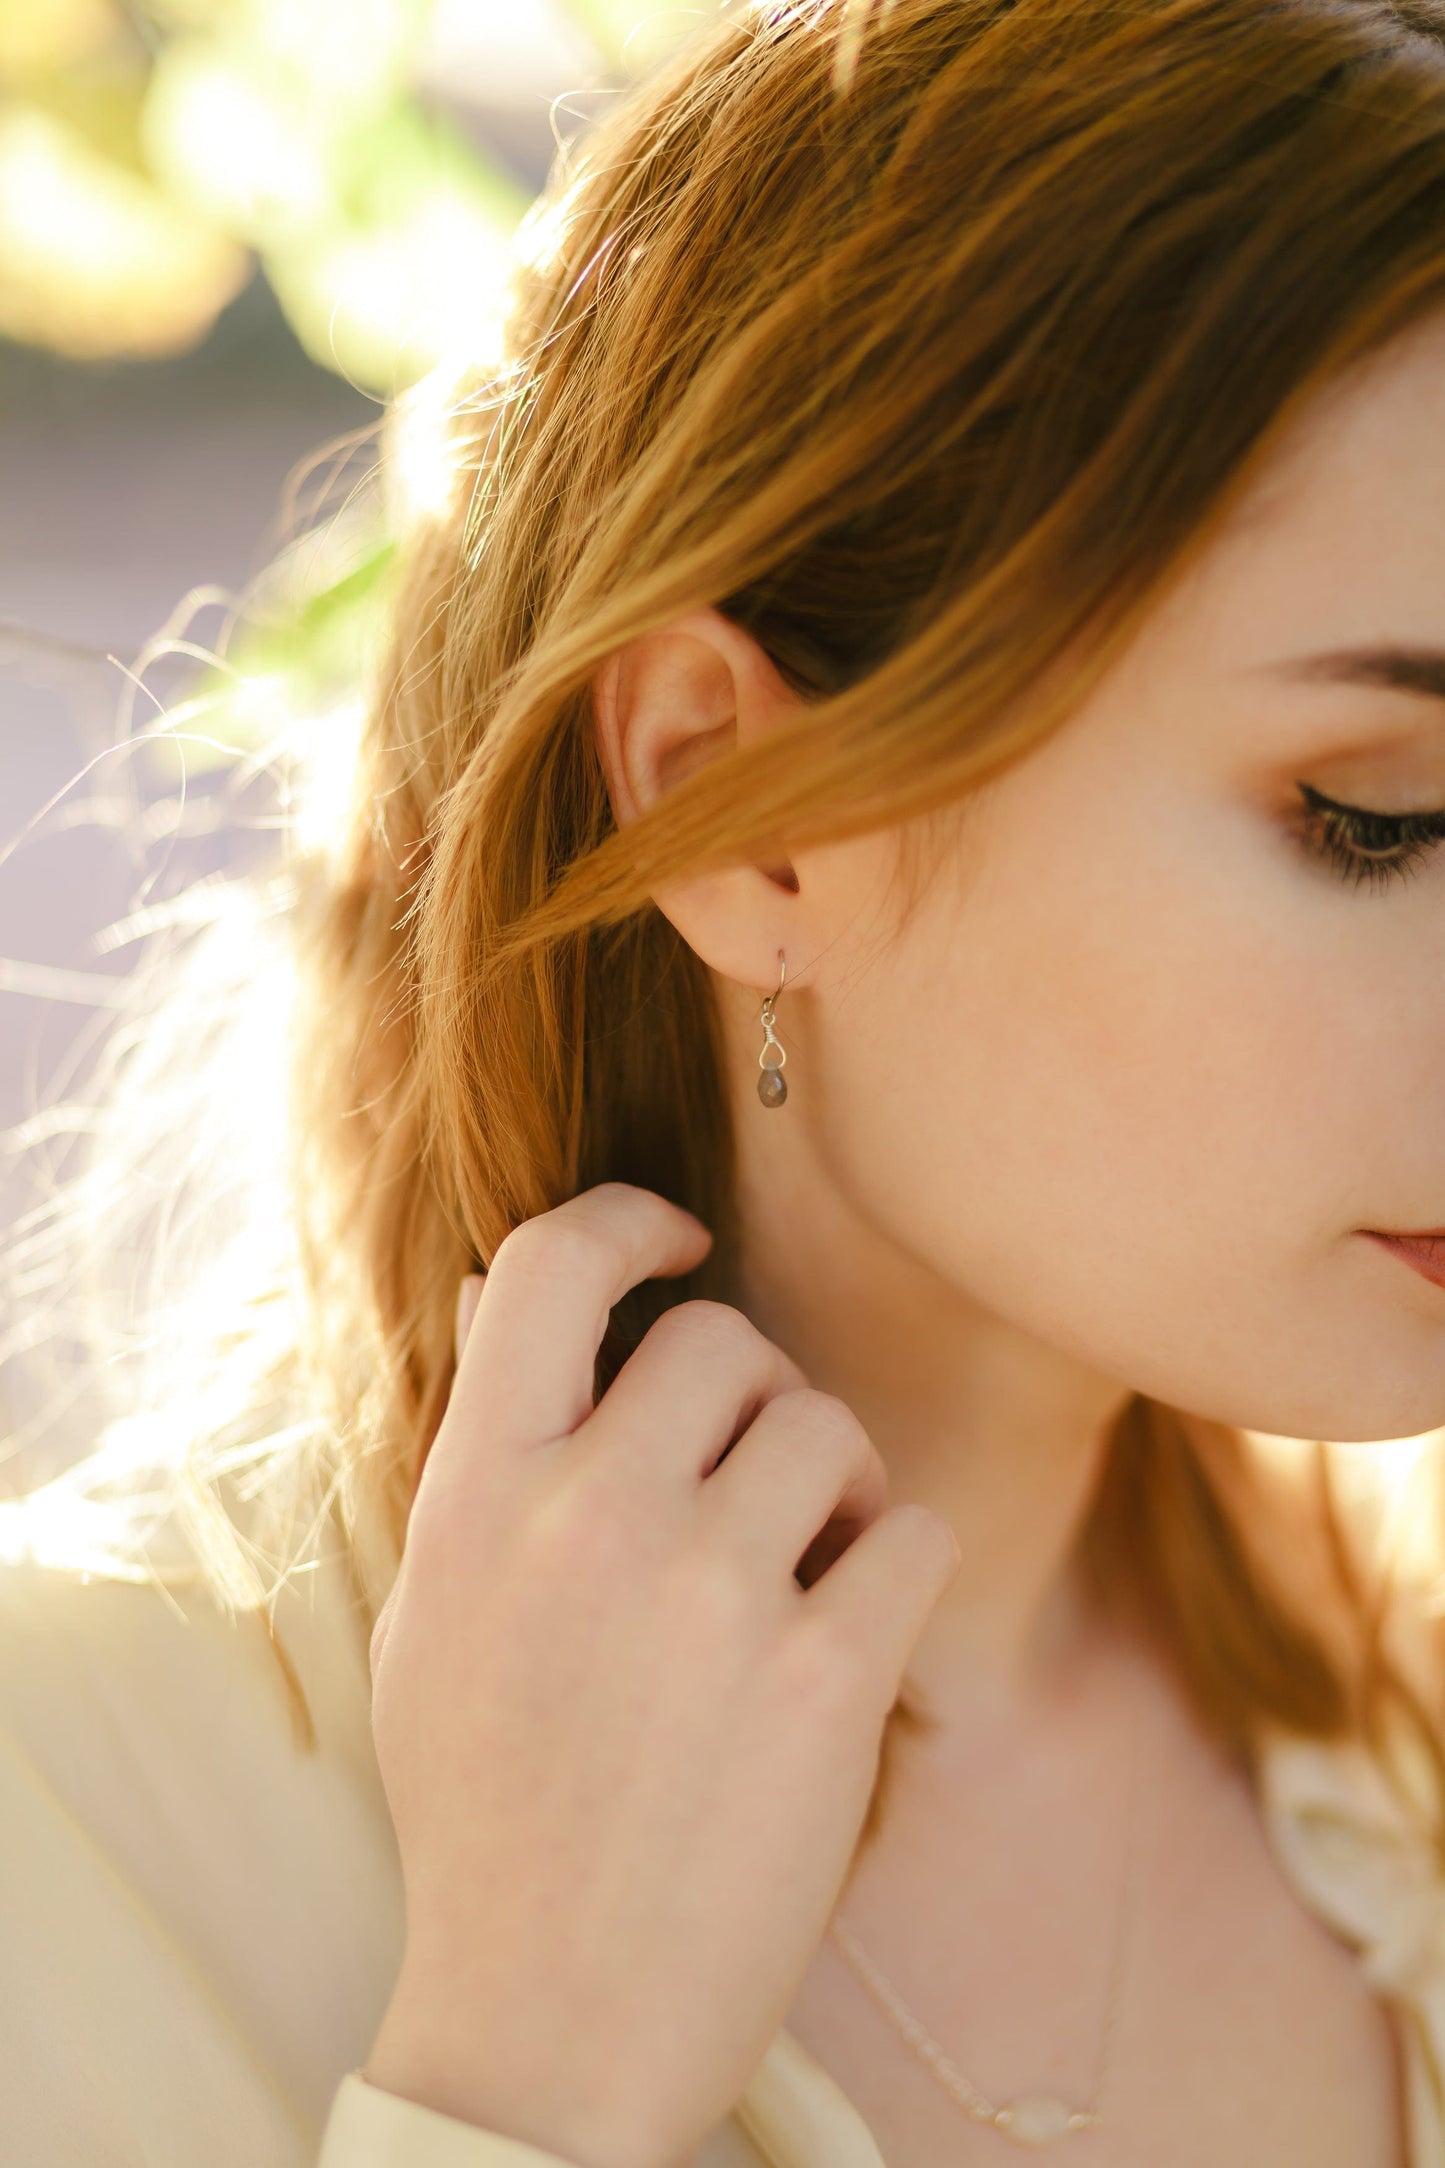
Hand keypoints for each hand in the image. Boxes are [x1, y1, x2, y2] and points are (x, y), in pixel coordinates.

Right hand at [363, 1180, 959, 2167]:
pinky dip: (902, 1569)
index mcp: (477, 1494)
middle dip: (753, 1395)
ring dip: (839, 1484)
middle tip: (753, 1481)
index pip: (548, 1268)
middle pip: (723, 1340)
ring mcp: (709, 1592)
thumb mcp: (434, 1618)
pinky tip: (857, 1636)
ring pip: (830, 1425)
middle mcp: (588, 1516)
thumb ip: (490, 1466)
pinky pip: (916, 1532)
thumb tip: (530, 1315)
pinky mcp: (823, 1675)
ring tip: (809, 1568)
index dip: (627, 1223)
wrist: (550, 2022)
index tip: (681, 1245)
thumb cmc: (489, 1815)